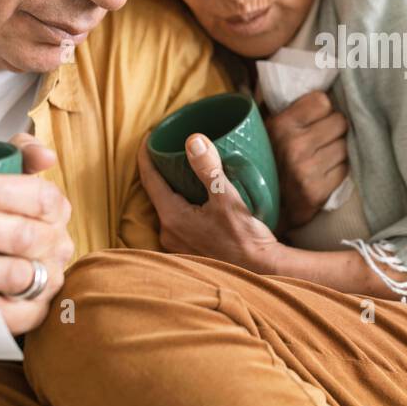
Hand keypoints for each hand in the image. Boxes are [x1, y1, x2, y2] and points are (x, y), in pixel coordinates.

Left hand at [0, 133, 71, 335]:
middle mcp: (57, 245)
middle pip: (24, 236)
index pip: (39, 197)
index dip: (1, 192)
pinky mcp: (32, 314)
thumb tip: (45, 156)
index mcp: (55, 209)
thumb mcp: (8, 175)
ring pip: (17, 274)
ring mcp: (47, 282)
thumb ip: (21, 154)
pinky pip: (11, 314)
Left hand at [137, 131, 279, 273]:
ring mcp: (177, 244)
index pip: (149, 179)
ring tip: (185, 169)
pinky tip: (198, 196)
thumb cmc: (245, 238)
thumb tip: (193, 141)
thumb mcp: (227, 199)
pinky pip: (179, 219)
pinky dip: (184, 203)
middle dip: (161, 170)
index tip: (150, 135)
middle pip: (157, 193)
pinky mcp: (189, 249)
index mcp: (172, 217)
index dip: (146, 155)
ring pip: (169, 206)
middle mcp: (168, 232)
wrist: (260, 270)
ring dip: (174, 188)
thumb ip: (208, 169)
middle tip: (169, 148)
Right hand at [264, 91, 348, 231]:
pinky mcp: (317, 193)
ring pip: (345, 146)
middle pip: (340, 122)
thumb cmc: (260, 161)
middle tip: (321, 139)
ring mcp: (307, 171)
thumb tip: (308, 77)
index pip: (323, 101)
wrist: (252, 210)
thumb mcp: (261, 129)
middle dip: (333, 129)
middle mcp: (294, 147)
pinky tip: (323, 173)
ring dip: (337, 150)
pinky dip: (338, 170)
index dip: (322, 110)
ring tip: (321, 157)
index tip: (315, 118)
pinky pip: (345, 169)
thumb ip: (279, 105)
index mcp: (279, 126)